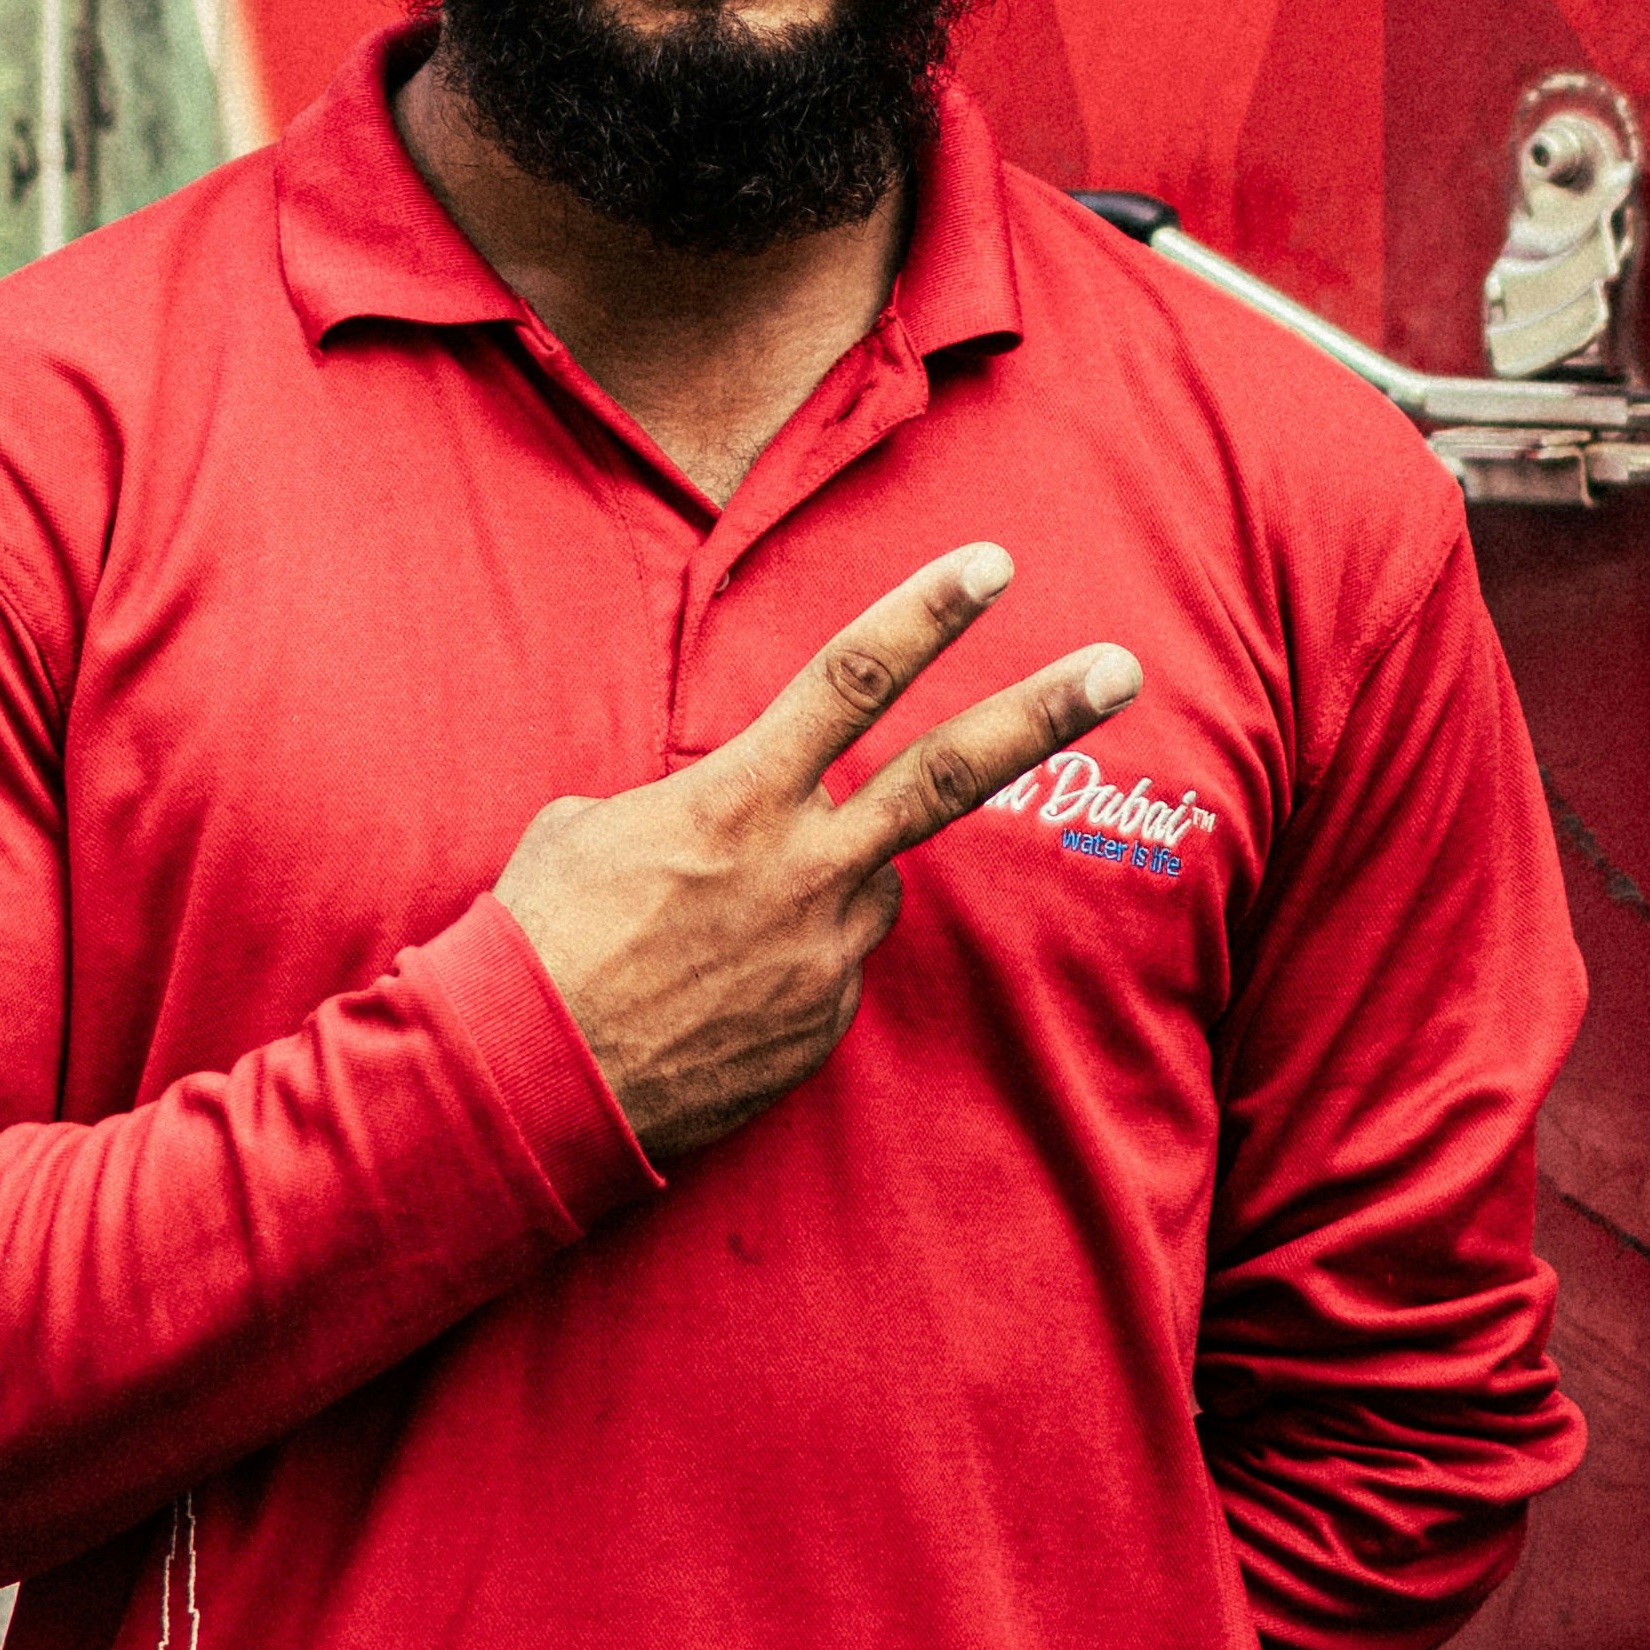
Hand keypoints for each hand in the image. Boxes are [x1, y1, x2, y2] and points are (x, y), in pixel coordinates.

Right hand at [498, 543, 1138, 1168]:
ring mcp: (822, 956)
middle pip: (947, 777)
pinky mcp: (822, 1029)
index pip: (849, 680)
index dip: (926, 614)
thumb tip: (704, 824)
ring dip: (825, 885)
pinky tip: (711, 995)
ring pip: (870, 887)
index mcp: (735, 798)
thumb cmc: (536, 940)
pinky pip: (830, 970)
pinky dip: (790, 966)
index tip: (991, 565)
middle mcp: (801, 870)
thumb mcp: (584, 831)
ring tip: (714, 929)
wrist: (525, 1084)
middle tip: (1124, 668)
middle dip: (1042, 716)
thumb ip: (675, 806)